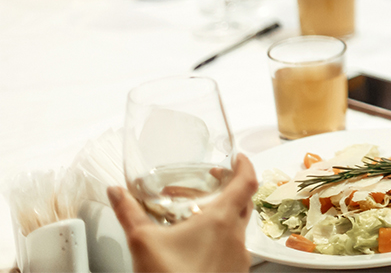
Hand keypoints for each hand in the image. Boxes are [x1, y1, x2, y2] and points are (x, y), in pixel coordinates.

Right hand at [107, 153, 257, 272]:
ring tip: (199, 216)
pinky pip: (234, 248)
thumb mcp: (143, 242)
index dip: (245, 165)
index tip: (238, 158)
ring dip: (224, 216)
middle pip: (244, 202)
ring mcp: (240, 257)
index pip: (247, 182)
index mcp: (222, 221)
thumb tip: (117, 193)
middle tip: (214, 184)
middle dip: (231, 189)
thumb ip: (129, 213)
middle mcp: (237, 237)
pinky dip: (221, 239)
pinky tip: (199, 245)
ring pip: (239, 227)